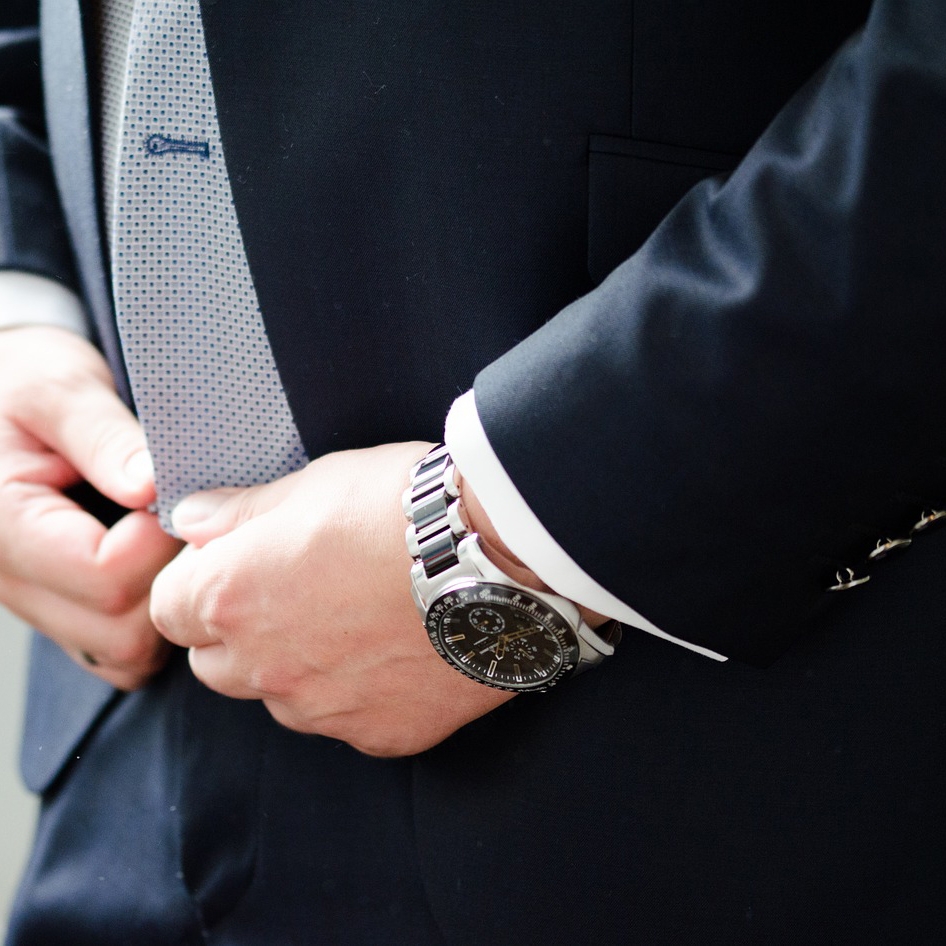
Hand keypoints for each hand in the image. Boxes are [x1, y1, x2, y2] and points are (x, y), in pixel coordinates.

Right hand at [0, 326, 181, 688]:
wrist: (0, 396)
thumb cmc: (23, 381)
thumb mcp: (58, 386)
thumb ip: (103, 435)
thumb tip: (151, 486)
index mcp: (4, 525)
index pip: (106, 575)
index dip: (159, 540)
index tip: (175, 495)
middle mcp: (11, 581)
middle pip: (121, 631)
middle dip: (171, 578)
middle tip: (187, 521)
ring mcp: (36, 604)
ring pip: (124, 653)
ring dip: (166, 604)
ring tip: (174, 539)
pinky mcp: (59, 610)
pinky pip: (118, 651)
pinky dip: (153, 621)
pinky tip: (161, 564)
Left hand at [150, 442, 512, 756]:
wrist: (504, 557)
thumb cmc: (405, 507)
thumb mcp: (316, 483)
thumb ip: (241, 513)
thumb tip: (191, 521)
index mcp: (234, 597)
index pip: (169, 608)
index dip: (196, 583)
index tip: (234, 564)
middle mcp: (267, 667)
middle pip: (216, 663)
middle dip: (237, 631)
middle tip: (296, 590)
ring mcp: (324, 710)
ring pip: (283, 698)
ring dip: (297, 667)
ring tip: (358, 619)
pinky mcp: (381, 734)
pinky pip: (348, 720)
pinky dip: (360, 692)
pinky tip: (400, 649)